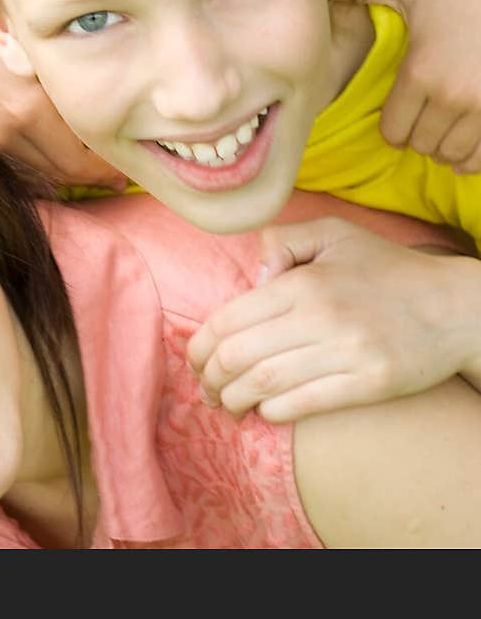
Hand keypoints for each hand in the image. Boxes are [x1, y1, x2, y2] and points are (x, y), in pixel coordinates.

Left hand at [186, 216, 480, 421]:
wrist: (453, 306)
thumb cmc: (386, 269)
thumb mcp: (333, 233)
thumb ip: (283, 241)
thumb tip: (253, 278)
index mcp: (304, 282)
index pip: (231, 319)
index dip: (200, 346)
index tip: (193, 359)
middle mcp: (320, 317)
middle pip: (240, 357)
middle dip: (209, 378)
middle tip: (203, 389)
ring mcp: (346, 353)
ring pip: (266, 385)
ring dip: (234, 400)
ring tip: (225, 404)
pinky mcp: (368, 384)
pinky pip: (305, 405)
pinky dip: (274, 412)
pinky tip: (264, 411)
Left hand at [365, 0, 480, 171]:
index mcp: (420, 71)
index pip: (393, 130)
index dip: (390, 127)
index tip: (396, 116)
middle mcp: (450, 97)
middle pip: (420, 145)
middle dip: (416, 135)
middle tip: (419, 118)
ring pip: (451, 155)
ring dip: (442, 146)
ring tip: (441, 128)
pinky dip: (471, 156)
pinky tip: (466, 141)